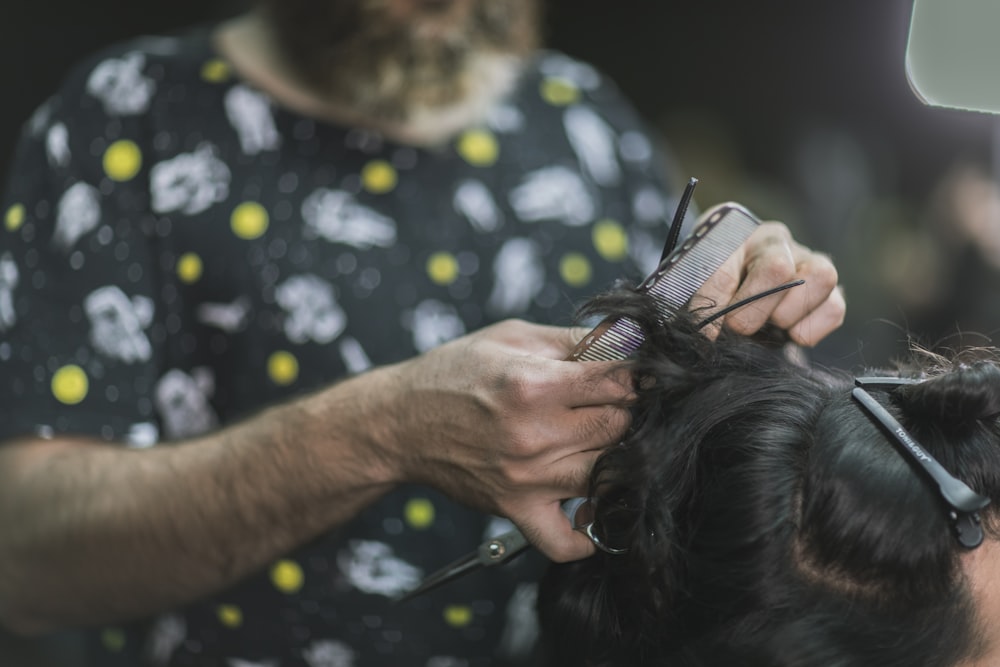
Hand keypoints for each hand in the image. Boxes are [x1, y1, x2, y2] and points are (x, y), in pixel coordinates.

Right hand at [380, 320, 633, 561]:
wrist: (402, 421)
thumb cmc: (456, 372)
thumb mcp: (513, 336)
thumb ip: (573, 340)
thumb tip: (629, 340)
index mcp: (534, 383)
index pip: (620, 381)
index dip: (638, 374)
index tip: (636, 373)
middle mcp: (534, 434)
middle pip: (621, 427)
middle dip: (629, 411)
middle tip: (616, 404)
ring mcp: (527, 478)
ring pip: (609, 476)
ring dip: (617, 459)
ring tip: (603, 442)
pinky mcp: (516, 509)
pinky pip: (566, 541)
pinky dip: (588, 534)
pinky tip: (590, 506)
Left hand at [693, 221, 844, 345]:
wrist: (734, 290)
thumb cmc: (711, 285)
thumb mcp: (695, 286)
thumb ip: (701, 301)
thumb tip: (709, 334)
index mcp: (735, 234)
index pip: (725, 265)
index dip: (714, 303)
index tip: (707, 331)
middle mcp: (775, 241)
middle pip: (777, 268)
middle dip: (752, 313)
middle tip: (737, 328)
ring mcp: (807, 261)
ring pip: (820, 277)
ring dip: (787, 315)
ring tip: (767, 325)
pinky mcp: (829, 289)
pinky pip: (834, 308)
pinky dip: (811, 328)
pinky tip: (788, 333)